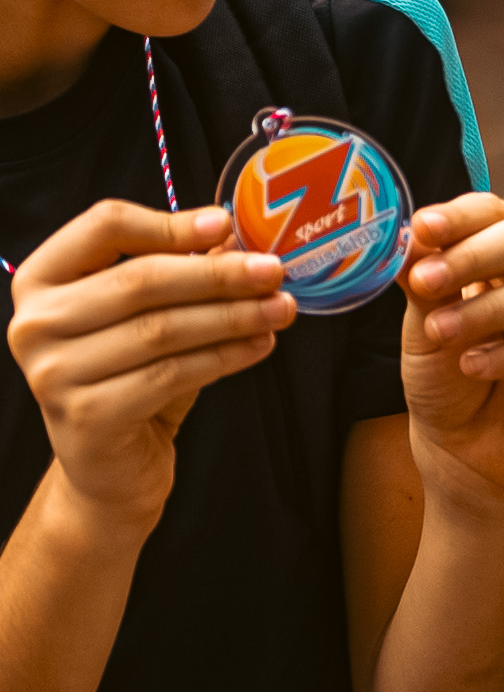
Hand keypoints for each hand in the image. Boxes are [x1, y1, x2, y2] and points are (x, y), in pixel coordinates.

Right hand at [5, 204, 293, 532]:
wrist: (108, 468)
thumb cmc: (129, 377)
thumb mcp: (148, 316)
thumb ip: (181, 271)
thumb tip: (239, 236)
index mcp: (41, 281)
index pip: (103, 226)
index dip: (170, 223)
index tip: (225, 224)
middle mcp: (35, 324)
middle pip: (140, 280)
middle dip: (219, 274)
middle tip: (274, 270)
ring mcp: (54, 373)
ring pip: (162, 329)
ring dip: (233, 316)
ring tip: (280, 308)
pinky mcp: (87, 417)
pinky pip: (171, 374)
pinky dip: (225, 355)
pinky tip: (259, 345)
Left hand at [400, 196, 503, 508]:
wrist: (467, 452)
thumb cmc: (447, 380)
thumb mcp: (422, 327)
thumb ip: (423, 284)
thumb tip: (408, 238)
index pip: (496, 213)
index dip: (460, 217)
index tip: (420, 229)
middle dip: (474, 256)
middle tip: (427, 281)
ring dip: (489, 309)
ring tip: (440, 332)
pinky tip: (475, 366)